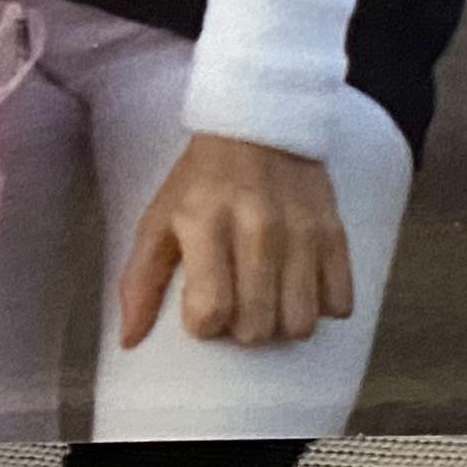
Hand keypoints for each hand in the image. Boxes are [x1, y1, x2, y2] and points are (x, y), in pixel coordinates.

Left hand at [117, 132, 356, 350]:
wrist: (259, 126)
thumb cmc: (201, 181)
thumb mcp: (158, 220)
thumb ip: (140, 281)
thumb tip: (129, 339)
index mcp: (205, 222)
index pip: (212, 311)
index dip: (204, 324)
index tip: (201, 306)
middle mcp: (257, 228)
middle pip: (257, 327)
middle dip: (241, 328)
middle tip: (235, 301)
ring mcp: (301, 232)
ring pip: (300, 324)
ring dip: (281, 323)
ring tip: (267, 298)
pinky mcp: (335, 234)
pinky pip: (338, 304)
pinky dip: (319, 306)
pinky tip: (298, 285)